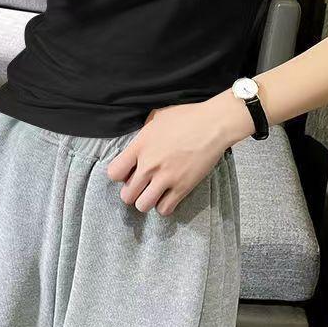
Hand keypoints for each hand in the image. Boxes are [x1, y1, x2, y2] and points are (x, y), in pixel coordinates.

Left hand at [106, 100, 236, 216]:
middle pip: (126, 195)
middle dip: (132, 192)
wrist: (213, 124)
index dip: (119, 175)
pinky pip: (165, 209)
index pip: (114, 172)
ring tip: (153, 193)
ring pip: (143, 206)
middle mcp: (149, 164)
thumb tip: (140, 142)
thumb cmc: (187, 116)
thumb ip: (144, 133)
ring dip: (146, 201)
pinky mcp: (182, 187)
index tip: (127, 173)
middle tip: (141, 186)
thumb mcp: (157, 117)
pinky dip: (164, 206)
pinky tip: (168, 196)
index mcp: (140, 146)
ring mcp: (166, 178)